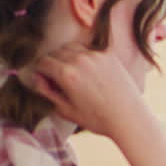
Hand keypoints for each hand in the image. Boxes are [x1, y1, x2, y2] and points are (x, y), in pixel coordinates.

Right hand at [28, 43, 151, 140]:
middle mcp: (79, 60)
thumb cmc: (97, 119)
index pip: (42, 62)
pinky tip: (88, 72)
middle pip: (55, 52)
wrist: (129, 117)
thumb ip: (47, 92)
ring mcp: (95, 55)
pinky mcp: (108, 55)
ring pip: (70, 47)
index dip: (40, 72)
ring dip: (66, 56)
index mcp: (66, 74)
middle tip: (58, 79)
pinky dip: (83, 56)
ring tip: (72, 74)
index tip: (45, 81)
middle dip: (52, 64)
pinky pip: (88, 49)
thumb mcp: (66, 110)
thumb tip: (37, 78)